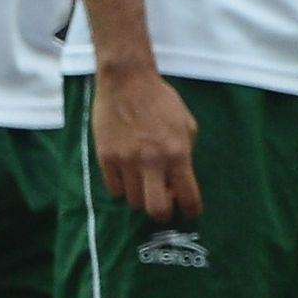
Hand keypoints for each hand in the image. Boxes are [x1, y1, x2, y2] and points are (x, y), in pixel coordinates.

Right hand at [92, 67, 199, 223]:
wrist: (127, 83)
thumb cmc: (162, 102)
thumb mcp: (187, 125)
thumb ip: (186, 153)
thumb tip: (179, 180)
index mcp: (177, 153)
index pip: (188, 196)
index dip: (192, 210)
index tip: (191, 212)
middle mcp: (152, 162)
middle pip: (156, 209)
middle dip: (163, 214)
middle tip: (164, 205)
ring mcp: (126, 161)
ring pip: (134, 201)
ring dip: (142, 198)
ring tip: (145, 184)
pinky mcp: (105, 158)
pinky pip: (114, 190)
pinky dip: (123, 189)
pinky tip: (128, 176)